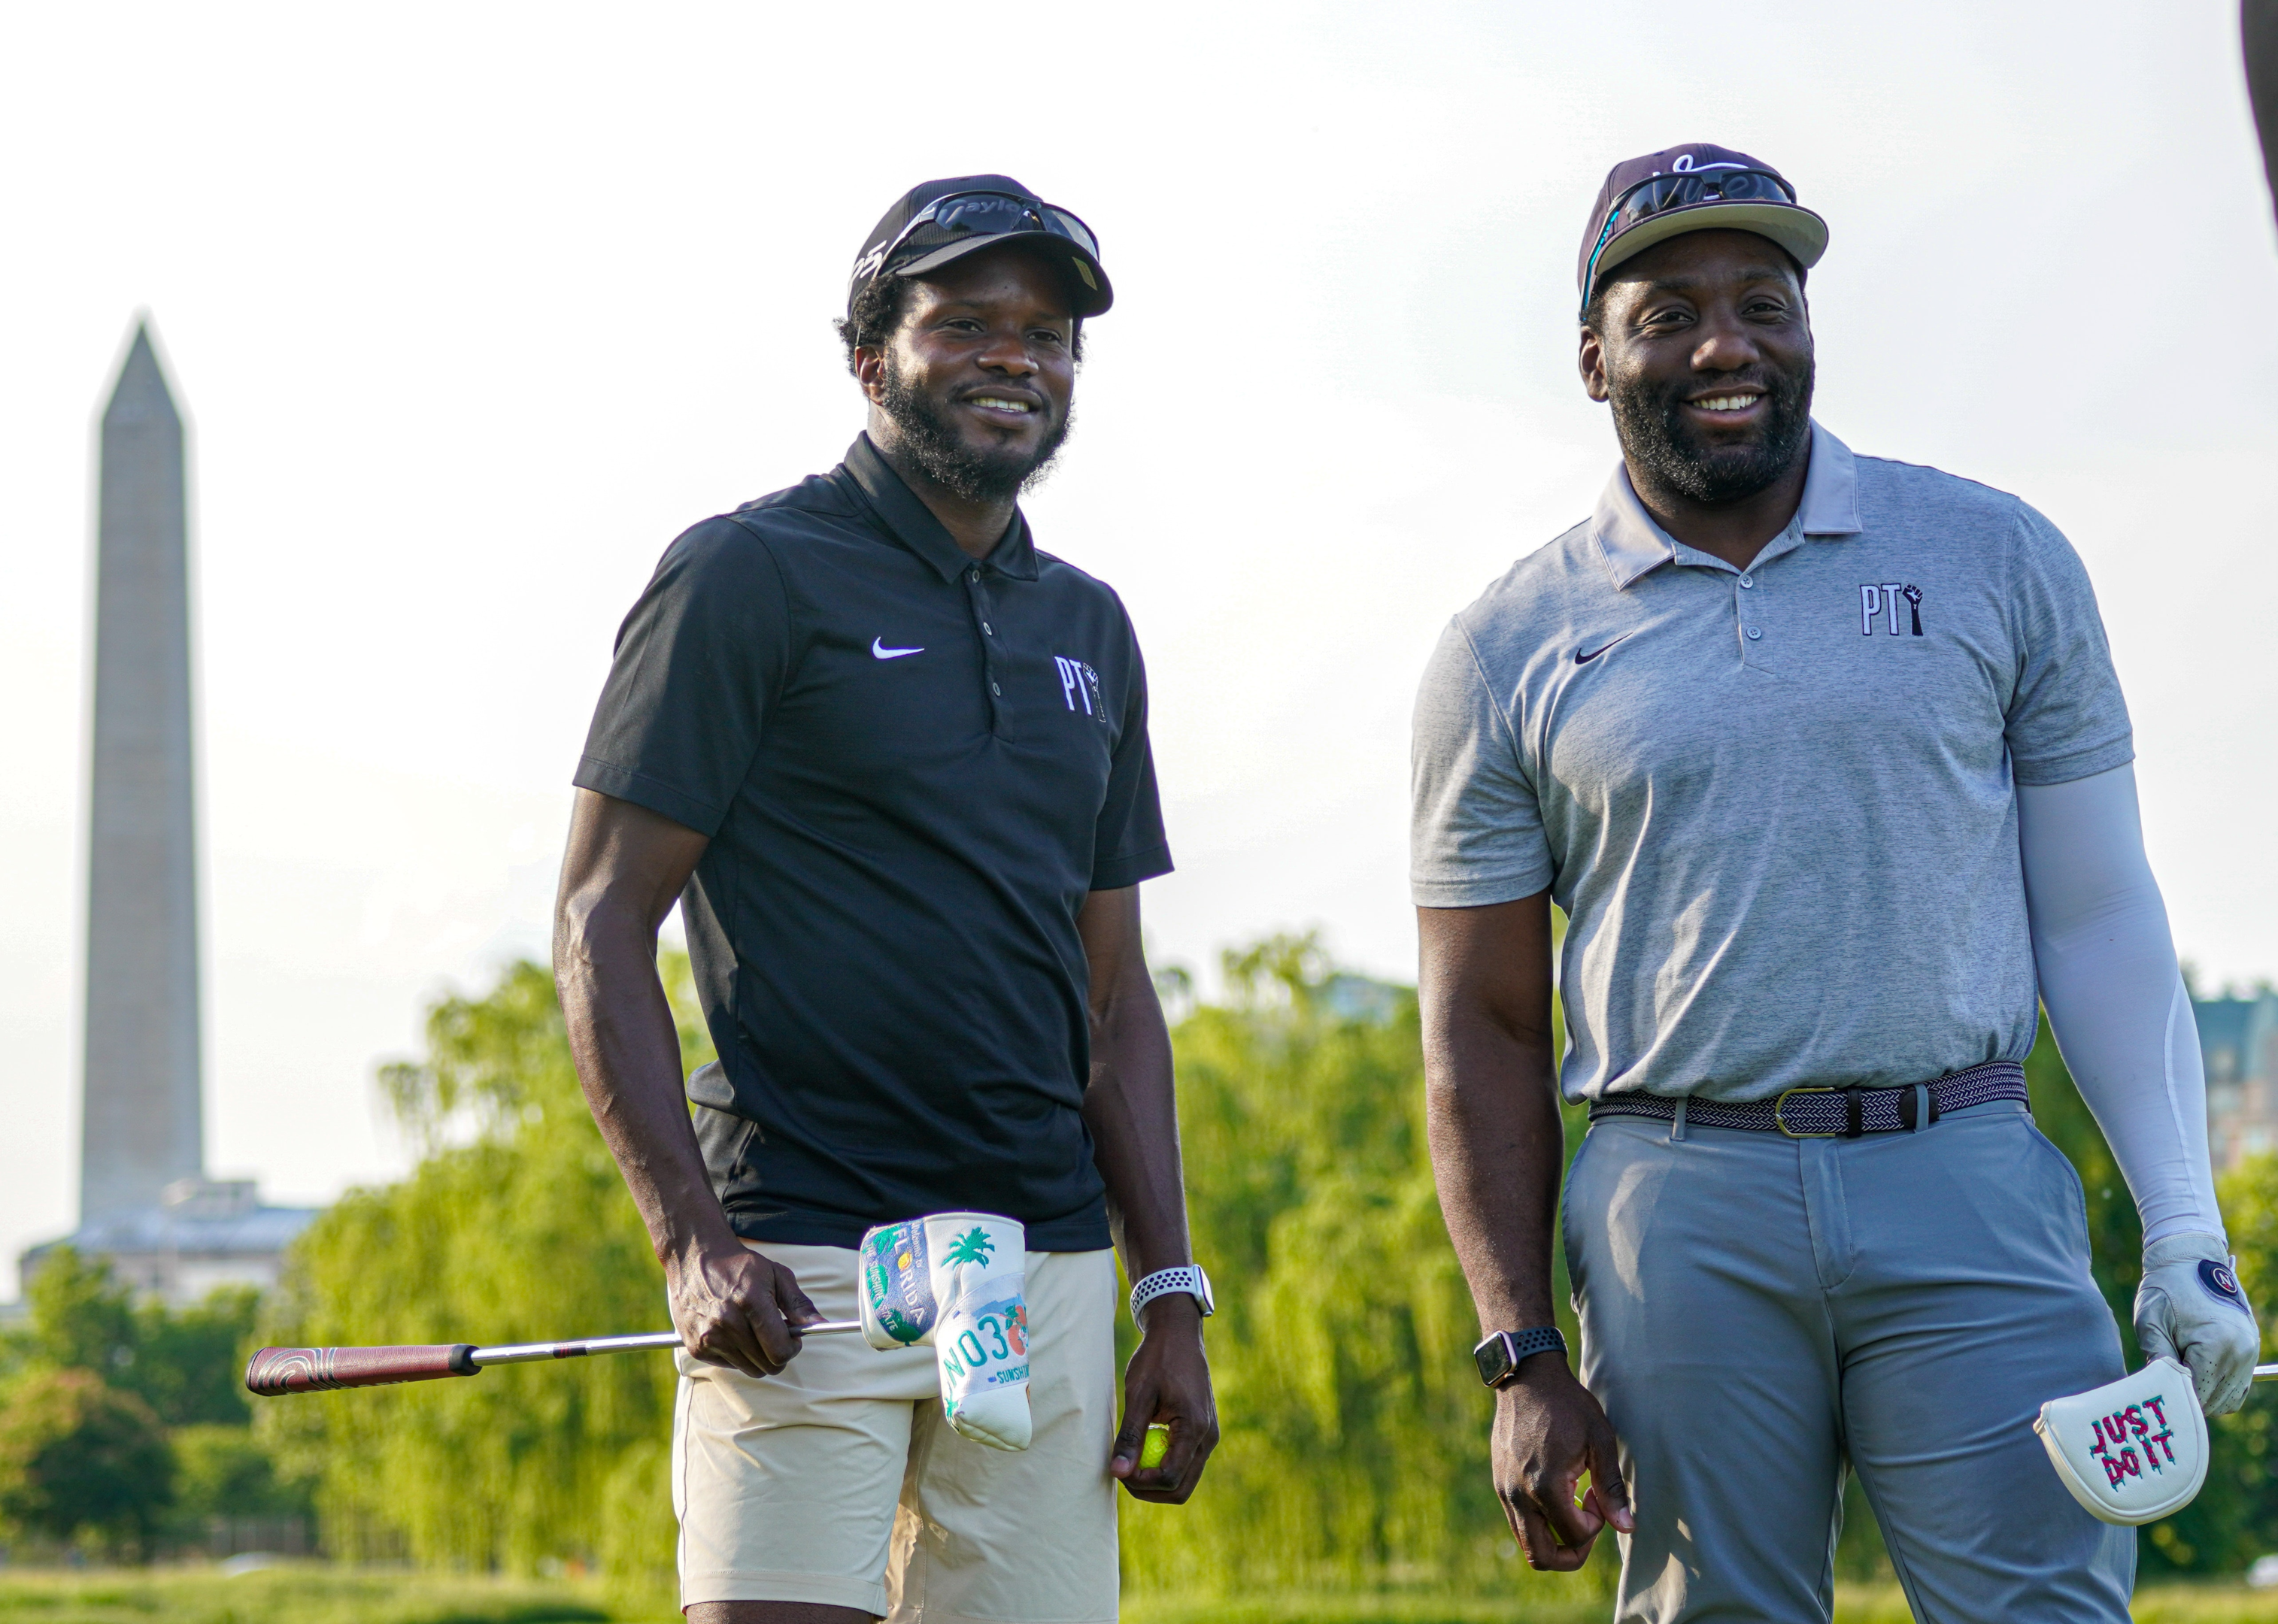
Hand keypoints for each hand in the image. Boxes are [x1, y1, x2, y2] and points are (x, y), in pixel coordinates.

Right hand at [665, 1236, 821, 1378]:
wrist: (695, 1257)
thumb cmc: (740, 1265)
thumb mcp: (776, 1275)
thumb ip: (799, 1304)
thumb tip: (821, 1326)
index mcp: (751, 1302)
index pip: (779, 1350)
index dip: (792, 1348)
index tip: (793, 1338)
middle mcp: (726, 1322)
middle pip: (767, 1365)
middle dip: (777, 1352)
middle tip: (774, 1332)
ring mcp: (708, 1337)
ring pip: (750, 1369)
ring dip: (758, 1355)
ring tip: (753, 1329)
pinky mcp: (695, 1347)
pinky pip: (729, 1365)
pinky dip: (737, 1354)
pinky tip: (733, 1331)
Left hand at [1110, 1294, 1217, 1501]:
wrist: (1179, 1333)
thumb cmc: (1157, 1358)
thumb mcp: (1139, 1394)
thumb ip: (1130, 1436)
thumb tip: (1117, 1473)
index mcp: (1195, 1427)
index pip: (1170, 1477)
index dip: (1141, 1483)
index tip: (1118, 1469)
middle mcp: (1208, 1437)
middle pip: (1180, 1488)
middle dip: (1148, 1490)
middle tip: (1121, 1472)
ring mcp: (1209, 1436)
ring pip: (1184, 1480)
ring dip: (1156, 1481)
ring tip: (1130, 1460)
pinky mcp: (1204, 1432)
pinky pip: (1186, 1464)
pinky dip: (1164, 1466)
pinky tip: (1145, 1447)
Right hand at [1492, 1353, 1631, 1570]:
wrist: (1526, 1376)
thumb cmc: (1568, 1405)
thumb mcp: (1600, 1441)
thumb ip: (1612, 1488)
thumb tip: (1627, 1528)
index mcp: (1544, 1486)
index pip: (1574, 1537)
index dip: (1596, 1526)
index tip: (1598, 1496)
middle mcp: (1518, 1495)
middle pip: (1541, 1557)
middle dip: (1572, 1553)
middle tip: (1589, 1522)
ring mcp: (1504, 1491)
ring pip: (1527, 1542)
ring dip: (1555, 1536)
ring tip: (1573, 1502)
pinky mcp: (1499, 1483)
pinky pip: (1519, 1521)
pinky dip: (1542, 1520)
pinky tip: (1558, 1490)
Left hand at [2135, 1233, 2260, 1416]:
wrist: (2191, 1257)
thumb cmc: (2166, 1287)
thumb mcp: (2151, 1321)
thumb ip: (2157, 1358)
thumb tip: (2161, 1392)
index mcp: (2216, 1345)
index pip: (2197, 1394)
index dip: (2173, 1398)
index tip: (2154, 1394)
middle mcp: (2240, 1351)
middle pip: (2213, 1402)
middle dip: (2186, 1398)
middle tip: (2162, 1382)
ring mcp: (2250, 1352)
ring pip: (2227, 1400)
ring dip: (2202, 1395)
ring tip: (2178, 1373)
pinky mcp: (2252, 1349)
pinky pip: (2237, 1388)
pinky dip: (2218, 1390)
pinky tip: (2195, 1374)